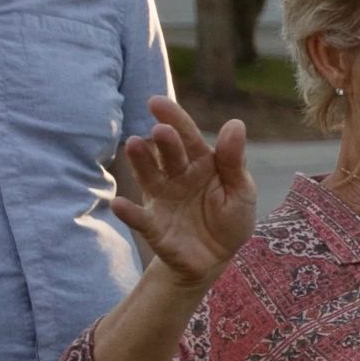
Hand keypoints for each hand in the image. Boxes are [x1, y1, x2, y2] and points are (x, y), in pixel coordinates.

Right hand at [105, 94, 257, 290]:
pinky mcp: (154, 226)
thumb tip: (236, 124)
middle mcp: (177, 175)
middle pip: (169, 154)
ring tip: (134, 145)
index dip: (175, 118)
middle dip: (165, 141)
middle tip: (161, 131)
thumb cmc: (229, 219)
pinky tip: (118, 205)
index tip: (157, 102)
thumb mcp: (241, 192)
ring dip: (141, 162)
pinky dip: (129, 212)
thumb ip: (234, 162)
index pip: (188, 136)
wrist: (215, 258)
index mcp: (201, 162)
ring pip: (150, 177)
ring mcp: (162, 198)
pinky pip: (140, 218)